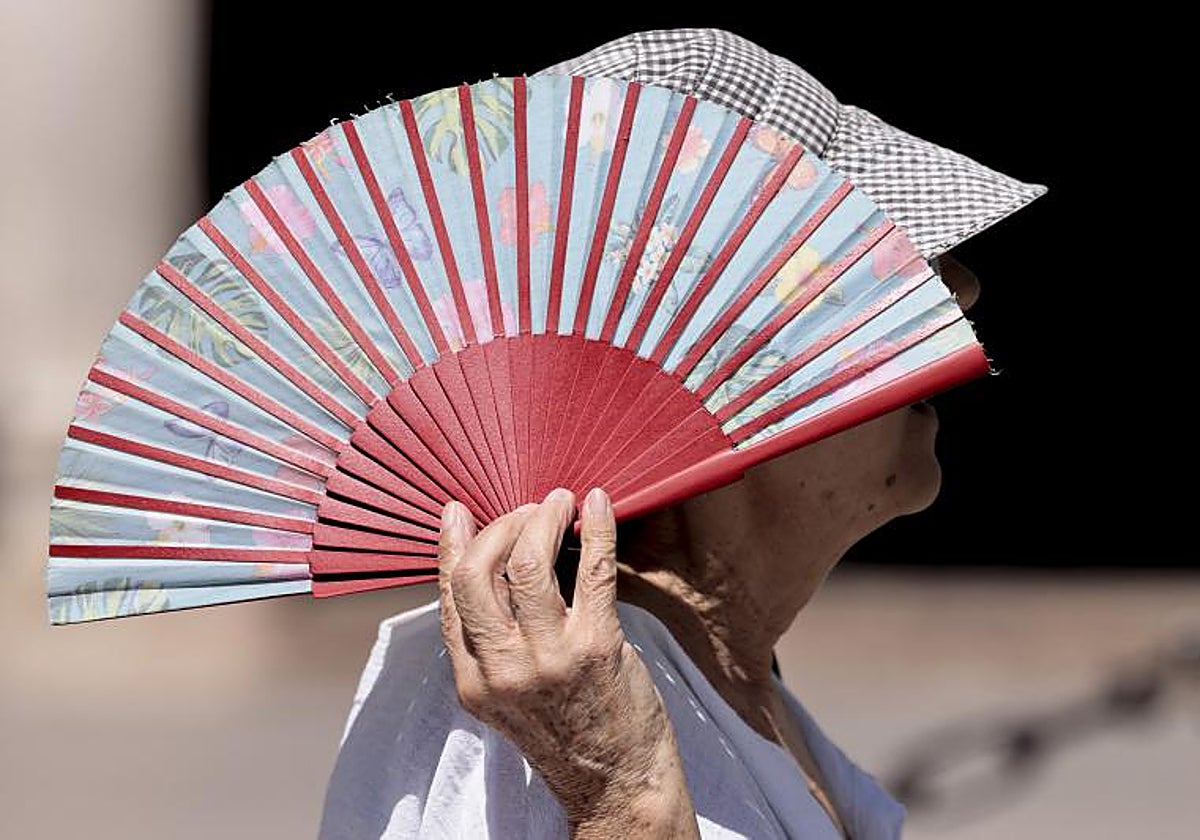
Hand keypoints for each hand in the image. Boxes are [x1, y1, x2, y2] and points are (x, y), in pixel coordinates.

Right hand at [437, 487, 698, 838]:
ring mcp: (549, 657)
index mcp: (473, 680)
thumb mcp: (507, 695)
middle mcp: (503, 669)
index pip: (449, 595)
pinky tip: (598, 506)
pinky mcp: (597, 646)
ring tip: (560, 502)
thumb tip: (488, 569)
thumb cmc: (567, 729)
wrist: (617, 781)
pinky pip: (592, 570)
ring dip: (544, 518)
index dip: (451, 545)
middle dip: (500, 524)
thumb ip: (491, 642)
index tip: (459, 513)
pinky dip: (596, 529)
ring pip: (528, 562)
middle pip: (478, 572)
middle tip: (527, 509)